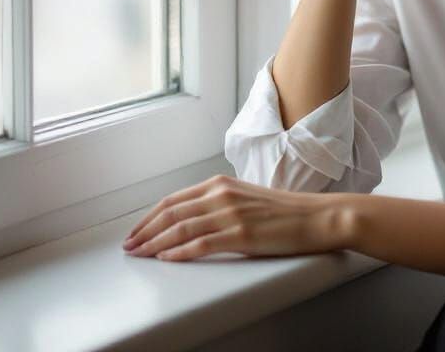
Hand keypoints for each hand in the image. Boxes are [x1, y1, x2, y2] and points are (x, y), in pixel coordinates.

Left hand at [121, 174, 349, 260]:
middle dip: (144, 231)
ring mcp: (231, 214)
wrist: (315, 216)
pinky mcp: (241, 234)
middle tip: (128, 247)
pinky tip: (166, 259)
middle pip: (171, 213)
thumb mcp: (246, 198)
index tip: (134, 232)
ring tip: (139, 255)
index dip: (149, 217)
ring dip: (154, 243)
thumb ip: (219, 204)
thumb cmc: (284, 211)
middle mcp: (222, 195)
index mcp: (222, 184)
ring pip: (181, 229)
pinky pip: (201, 244)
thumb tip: (192, 220)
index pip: (174, 200)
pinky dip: (179, 252)